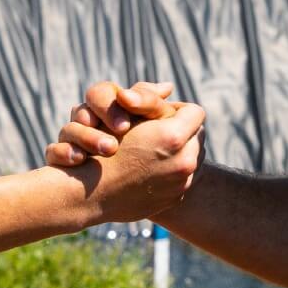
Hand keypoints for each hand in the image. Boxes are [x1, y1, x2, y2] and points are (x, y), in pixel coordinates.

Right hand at [46, 81, 203, 222]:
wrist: (90, 194)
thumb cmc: (101, 148)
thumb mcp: (123, 115)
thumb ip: (149, 99)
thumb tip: (168, 87)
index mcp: (174, 137)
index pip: (195, 113)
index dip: (176, 110)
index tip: (160, 115)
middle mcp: (184, 162)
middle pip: (197, 136)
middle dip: (181, 131)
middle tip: (159, 131)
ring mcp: (181, 184)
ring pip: (192, 157)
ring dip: (179, 152)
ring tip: (156, 150)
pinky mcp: (174, 199)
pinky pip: (182, 177)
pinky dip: (171, 171)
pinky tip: (151, 168)